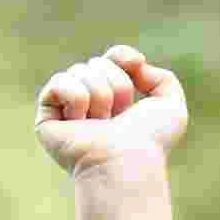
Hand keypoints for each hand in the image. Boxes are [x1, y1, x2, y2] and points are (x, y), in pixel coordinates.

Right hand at [34, 46, 187, 179]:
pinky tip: (81, 121)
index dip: (121, 57)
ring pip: (80, 71)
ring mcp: (68, 113)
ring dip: (100, 94)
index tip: (135, 64)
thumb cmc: (151, 142)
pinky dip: (76, 96)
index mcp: (117, 103)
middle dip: (116, 83)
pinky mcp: (47, 120)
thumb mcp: (172, 108)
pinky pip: (59, 82)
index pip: (111, 59)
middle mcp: (91, 106)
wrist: (127, 162)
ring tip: (103, 123)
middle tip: (120, 116)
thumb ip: (163, 79)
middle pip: (97, 63)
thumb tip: (134, 63)